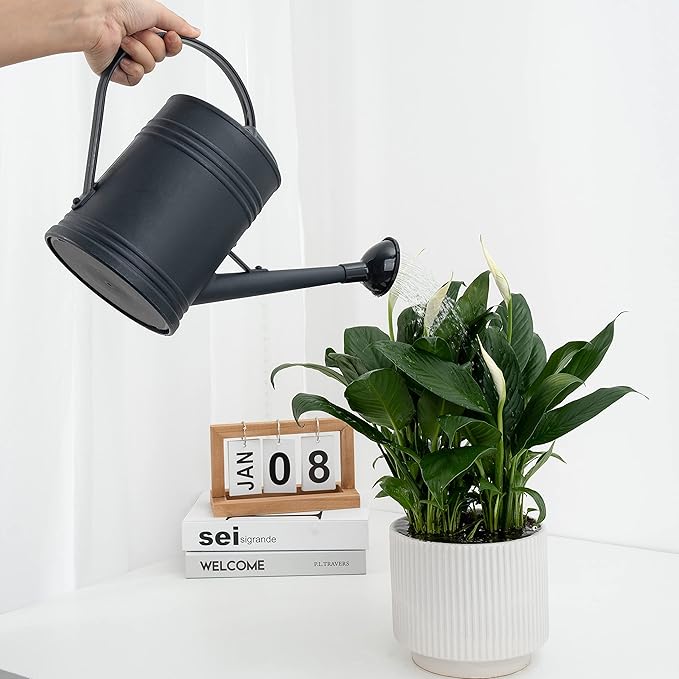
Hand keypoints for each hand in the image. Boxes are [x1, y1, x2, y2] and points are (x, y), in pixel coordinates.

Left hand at [84, 1, 200, 85]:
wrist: (96, 17)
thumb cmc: (119, 6)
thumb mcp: (156, 11)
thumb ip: (178, 24)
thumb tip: (195, 32)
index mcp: (145, 28)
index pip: (169, 46)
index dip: (173, 44)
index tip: (171, 36)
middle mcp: (136, 42)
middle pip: (161, 56)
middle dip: (152, 44)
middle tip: (138, 31)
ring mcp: (126, 57)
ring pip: (149, 67)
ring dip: (140, 51)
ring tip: (125, 40)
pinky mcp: (117, 71)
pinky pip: (136, 78)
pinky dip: (132, 66)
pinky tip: (122, 55)